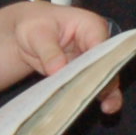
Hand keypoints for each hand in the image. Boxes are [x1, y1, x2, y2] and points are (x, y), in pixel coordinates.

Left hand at [6, 3, 127, 112]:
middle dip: (106, 81)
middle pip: (107, 64)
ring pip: (104, 78)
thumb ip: (49, 51)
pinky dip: (90, 97)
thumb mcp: (37, 34)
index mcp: (91, 26)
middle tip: (107, 100)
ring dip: (105, 93)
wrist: (27, 34)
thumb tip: (58, 70)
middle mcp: (97, 43)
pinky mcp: (85, 75)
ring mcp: (93, 60)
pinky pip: (92, 87)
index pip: (102, 45)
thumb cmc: (35, 25)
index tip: (97, 79)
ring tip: (108, 108)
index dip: (102, 62)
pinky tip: (93, 109)